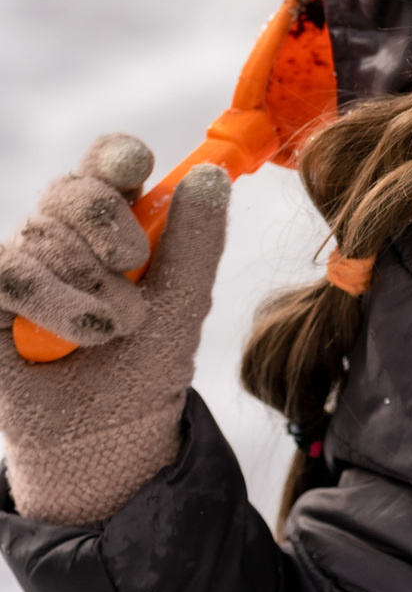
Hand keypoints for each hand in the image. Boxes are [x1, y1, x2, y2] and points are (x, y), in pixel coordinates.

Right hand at [0, 138, 228, 524]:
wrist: (109, 436)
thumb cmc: (147, 365)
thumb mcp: (185, 301)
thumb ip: (197, 239)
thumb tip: (212, 174)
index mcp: (114, 221)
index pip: (108, 162)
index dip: (117, 154)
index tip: (136, 165)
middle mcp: (62, 234)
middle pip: (72, 188)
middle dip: (109, 224)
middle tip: (135, 264)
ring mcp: (22, 264)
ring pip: (42, 234)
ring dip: (90, 286)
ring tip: (114, 329)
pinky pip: (9, 273)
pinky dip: (53, 304)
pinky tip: (79, 336)